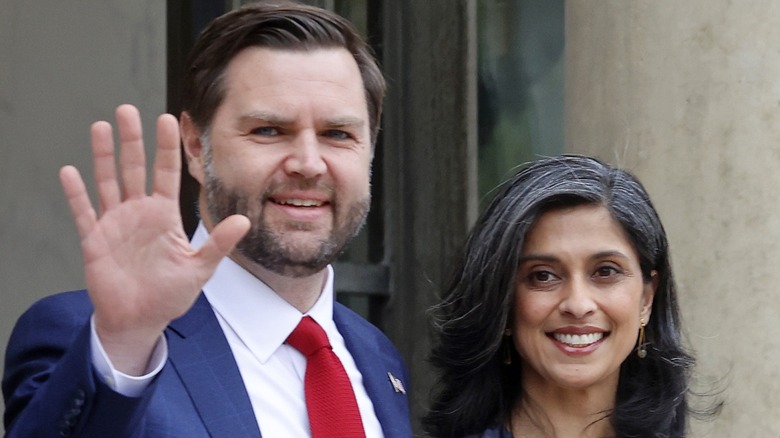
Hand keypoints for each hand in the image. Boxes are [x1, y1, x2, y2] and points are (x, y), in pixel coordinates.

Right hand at [60, 104, 249, 374]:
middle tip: (127, 110)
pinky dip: (76, 194)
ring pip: (107, 182)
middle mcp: (138, 213)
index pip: (166, 173)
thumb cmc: (170, 294)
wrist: (140, 320)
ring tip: (100, 126)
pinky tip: (70, 172)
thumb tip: (244, 222)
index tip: (167, 118)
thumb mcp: (200, 269)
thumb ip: (219, 244)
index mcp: (164, 215)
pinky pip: (84, 213)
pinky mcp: (95, 241)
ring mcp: (115, 224)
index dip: (166, 147)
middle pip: (133, 169)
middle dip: (131, 140)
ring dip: (103, 156)